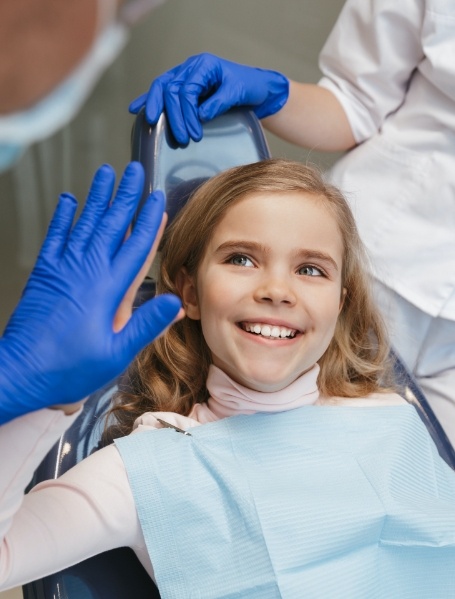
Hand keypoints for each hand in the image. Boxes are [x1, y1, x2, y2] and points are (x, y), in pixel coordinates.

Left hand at [0, 162, 181, 423]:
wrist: (19, 371)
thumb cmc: (68, 367)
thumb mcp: (116, 354)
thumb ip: (146, 326)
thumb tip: (174, 304)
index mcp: (108, 289)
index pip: (136, 246)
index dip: (150, 220)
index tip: (158, 199)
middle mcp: (86, 271)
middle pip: (111, 225)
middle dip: (125, 196)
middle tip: (134, 171)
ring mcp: (62, 268)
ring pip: (84, 223)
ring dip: (97, 197)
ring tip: (105, 174)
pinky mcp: (44, 273)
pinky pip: (55, 237)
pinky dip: (62, 217)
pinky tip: (68, 201)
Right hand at [129, 53, 288, 144]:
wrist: (257, 88)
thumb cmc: (250, 87)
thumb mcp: (238, 92)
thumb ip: (219, 102)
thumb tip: (200, 115)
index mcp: (203, 65)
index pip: (186, 89)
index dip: (187, 114)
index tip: (194, 135)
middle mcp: (191, 68)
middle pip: (171, 89)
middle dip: (173, 116)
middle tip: (181, 139)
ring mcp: (185, 75)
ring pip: (162, 88)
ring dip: (156, 108)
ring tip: (150, 124)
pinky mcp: (183, 86)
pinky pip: (162, 91)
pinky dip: (148, 100)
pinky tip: (136, 110)